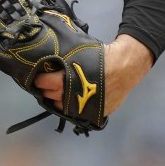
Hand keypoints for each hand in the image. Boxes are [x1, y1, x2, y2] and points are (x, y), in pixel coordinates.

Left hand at [33, 34, 152, 115]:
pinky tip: (71, 99)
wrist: (126, 66)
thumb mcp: (77, 52)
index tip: (38, 77)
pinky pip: (76, 113)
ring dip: (57, 100)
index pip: (44, 83)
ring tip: (57, 92)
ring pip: (62, 107)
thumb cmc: (100, 56)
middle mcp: (73, 96)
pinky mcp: (95, 113)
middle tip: (47, 84)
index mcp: (67, 80)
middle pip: (51, 96)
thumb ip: (62, 59)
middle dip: (46, 89)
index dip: (40, 80)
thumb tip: (47, 60)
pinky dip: (71, 106)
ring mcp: (84, 107)